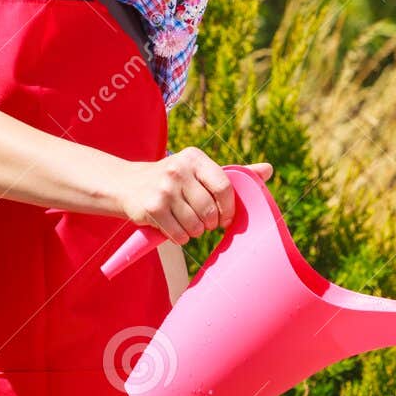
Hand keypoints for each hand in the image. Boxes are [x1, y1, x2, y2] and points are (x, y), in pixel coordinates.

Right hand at [113, 148, 272, 244]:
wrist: (127, 184)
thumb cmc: (173, 180)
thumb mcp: (199, 171)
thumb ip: (234, 173)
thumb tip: (268, 170)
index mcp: (194, 157)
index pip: (224, 187)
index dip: (228, 209)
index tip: (225, 219)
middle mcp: (178, 170)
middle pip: (210, 210)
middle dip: (209, 223)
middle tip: (202, 221)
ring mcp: (163, 189)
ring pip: (195, 225)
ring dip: (194, 232)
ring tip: (185, 223)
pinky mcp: (152, 207)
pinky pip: (178, 234)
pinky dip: (180, 238)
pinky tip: (173, 228)